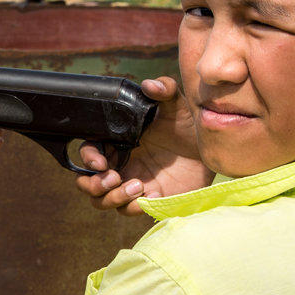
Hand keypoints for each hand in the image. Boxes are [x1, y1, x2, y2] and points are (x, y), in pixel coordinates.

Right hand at [76, 76, 212, 214]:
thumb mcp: (177, 106)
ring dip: (112, 198)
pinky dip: (134, 207)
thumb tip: (150, 84)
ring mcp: (129, 184)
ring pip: (102, 201)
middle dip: (93, 184)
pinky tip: (153, 195)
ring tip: (138, 186)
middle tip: (114, 178)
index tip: (101, 163)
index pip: (88, 153)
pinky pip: (127, 210)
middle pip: (87, 183)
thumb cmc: (187, 127)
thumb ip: (165, 90)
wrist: (207, 153)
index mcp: (117, 143)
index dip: (88, 159)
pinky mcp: (146, 200)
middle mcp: (119, 165)